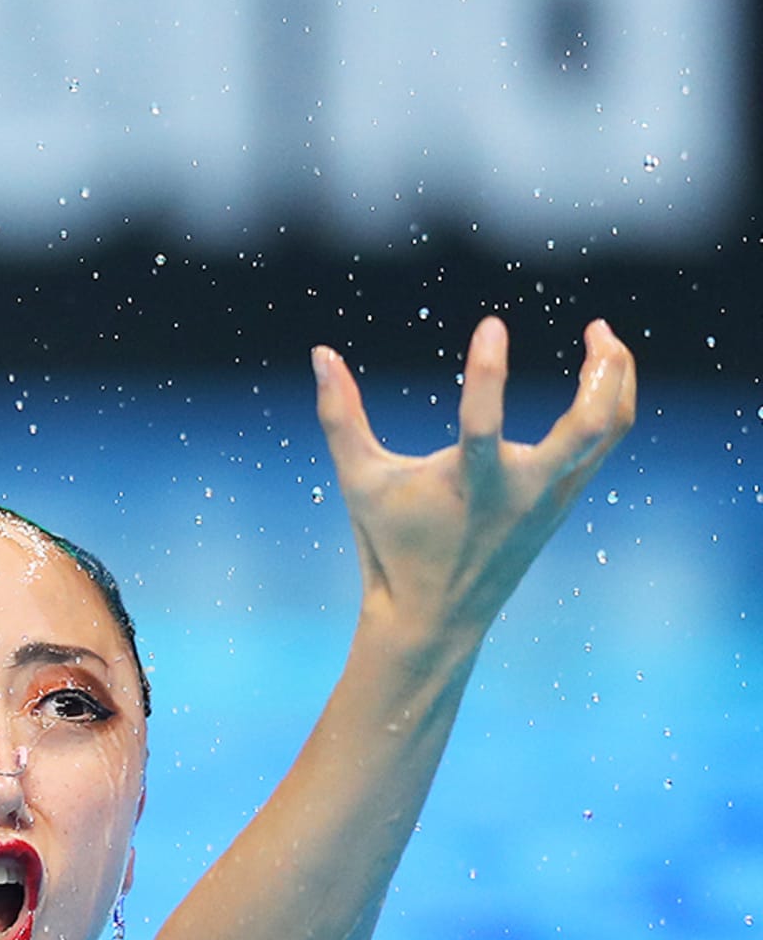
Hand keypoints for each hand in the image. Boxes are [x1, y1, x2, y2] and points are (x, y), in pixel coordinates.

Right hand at [313, 317, 636, 641]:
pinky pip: (604, 443)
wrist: (436, 615)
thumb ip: (339, 414)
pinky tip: (599, 378)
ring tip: (605, 339)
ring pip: (610, 429)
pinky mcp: (564, 499)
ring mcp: (552, 496)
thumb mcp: (358, 478)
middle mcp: (524, 490)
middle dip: (604, 371)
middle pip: (589, 426)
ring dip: (618, 379)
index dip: (488, 370)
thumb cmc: (391, 542)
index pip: (484, 421)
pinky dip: (610, 403)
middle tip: (597, 326)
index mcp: (470, 487)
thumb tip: (320, 353)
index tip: (492, 324)